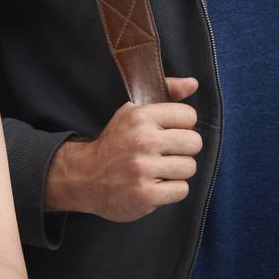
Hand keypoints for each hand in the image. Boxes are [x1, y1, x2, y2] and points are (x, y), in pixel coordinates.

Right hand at [46, 76, 201, 220]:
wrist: (85, 177)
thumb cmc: (116, 142)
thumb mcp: (134, 111)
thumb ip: (167, 93)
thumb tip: (193, 83)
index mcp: (141, 116)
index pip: (189, 116)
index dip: (182, 126)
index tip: (169, 132)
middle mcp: (142, 141)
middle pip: (194, 142)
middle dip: (183, 149)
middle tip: (167, 153)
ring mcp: (143, 170)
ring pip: (190, 167)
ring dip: (178, 171)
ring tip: (160, 170)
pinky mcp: (145, 195)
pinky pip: (182, 190)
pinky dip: (172, 190)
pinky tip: (157, 185)